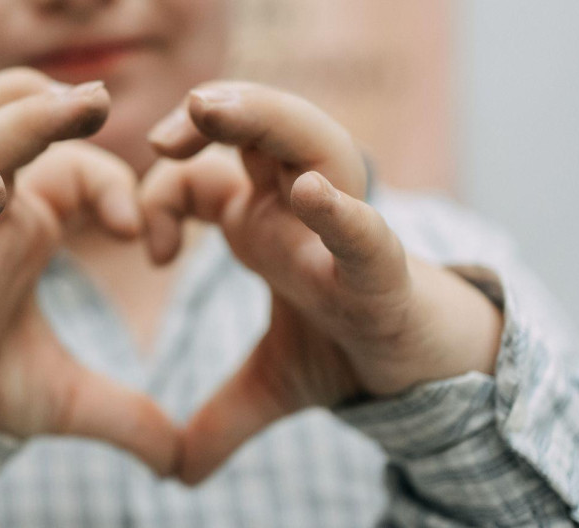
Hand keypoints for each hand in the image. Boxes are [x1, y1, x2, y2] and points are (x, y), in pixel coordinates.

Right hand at [0, 68, 178, 475]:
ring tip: (75, 103)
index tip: (147, 236)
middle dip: (48, 103)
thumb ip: (130, 414)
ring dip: (20, 125)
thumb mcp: (70, 398)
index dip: (112, 182)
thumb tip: (181, 458)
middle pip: (2, 125)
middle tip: (103, 93)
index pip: (67, 166)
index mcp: (22, 225)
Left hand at [142, 82, 502, 483]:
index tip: (148, 251)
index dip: (164, 190)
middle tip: (171, 116)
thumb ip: (218, 416)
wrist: (431, 373)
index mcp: (266, 219)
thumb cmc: (348, 348)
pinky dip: (340, 213)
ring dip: (261, 117)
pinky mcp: (386, 272)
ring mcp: (347, 228)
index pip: (204, 175)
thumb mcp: (271, 383)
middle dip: (215, 108)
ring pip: (312, 143)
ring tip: (208, 106)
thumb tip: (173, 472)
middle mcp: (303, 207)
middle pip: (260, 126)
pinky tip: (311, 195)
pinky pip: (367, 231)